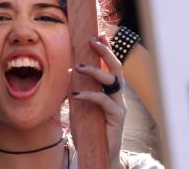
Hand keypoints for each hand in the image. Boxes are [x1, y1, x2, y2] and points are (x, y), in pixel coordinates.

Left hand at [71, 36, 126, 168]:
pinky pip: (103, 101)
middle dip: (105, 52)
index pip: (110, 66)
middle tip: (92, 40)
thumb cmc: (90, 130)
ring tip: (78, 66)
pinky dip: (89, 95)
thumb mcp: (80, 107)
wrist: (99, 154)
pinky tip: (75, 94)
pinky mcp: (117, 117)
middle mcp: (117, 96)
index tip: (99, 34)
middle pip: (116, 68)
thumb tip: (69, 72)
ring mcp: (119, 106)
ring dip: (94, 71)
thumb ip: (77, 90)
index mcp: (110, 91)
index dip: (107, 49)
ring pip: (112, 81)